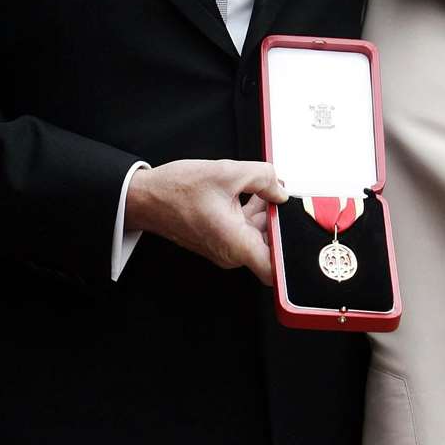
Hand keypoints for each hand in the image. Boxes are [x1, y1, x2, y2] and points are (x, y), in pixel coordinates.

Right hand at [124, 159, 286, 285]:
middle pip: (270, 245)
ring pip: (258, 234)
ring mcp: (225, 247)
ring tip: (263, 187)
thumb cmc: (175, 191)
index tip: (298, 234)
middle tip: (281, 195)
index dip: (291, 256)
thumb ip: (263, 177)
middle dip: (278, 220)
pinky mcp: (219, 239)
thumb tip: (280, 188)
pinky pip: (245, 229)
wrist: (146, 197)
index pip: (275, 271)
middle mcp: (231, 252)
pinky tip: (252, 191)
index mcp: (236, 243)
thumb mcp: (226, 172)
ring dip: (265, 212)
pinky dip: (252, 212)